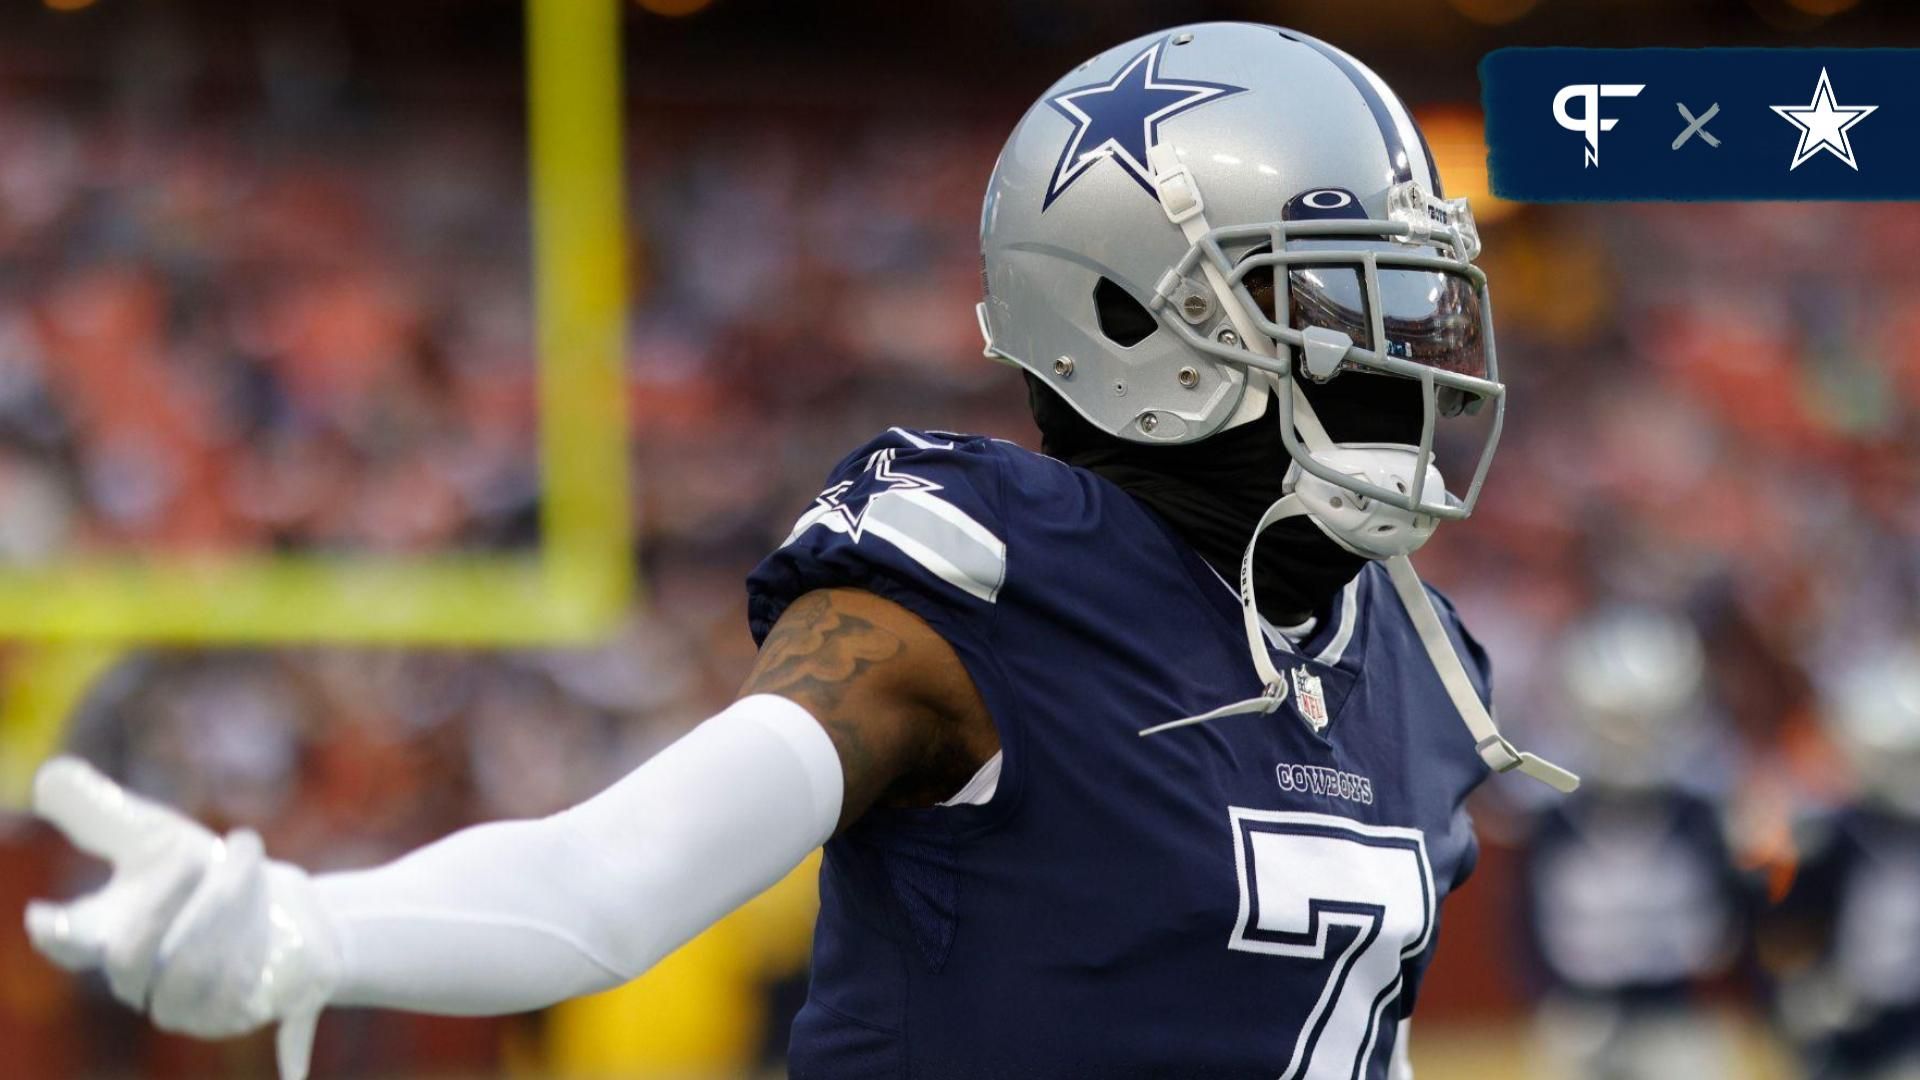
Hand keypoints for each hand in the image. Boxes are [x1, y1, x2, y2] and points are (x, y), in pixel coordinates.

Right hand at [24, 757, 340, 1079]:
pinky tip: (270, 898)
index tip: (48, 918)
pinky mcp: (232, 1015)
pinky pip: (234, 992)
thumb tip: (50, 776)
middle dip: (161, 900)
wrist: (283, 911)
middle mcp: (139, 978)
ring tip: (244, 849)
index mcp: (106, 936)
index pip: (68, 946)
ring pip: (188, 973)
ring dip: (221, 904)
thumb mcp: (156, 838)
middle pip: (128, 954)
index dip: (58, 935)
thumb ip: (101, 814)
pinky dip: (253, 935)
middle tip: (190, 854)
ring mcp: (184, 1005)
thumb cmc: (203, 876)